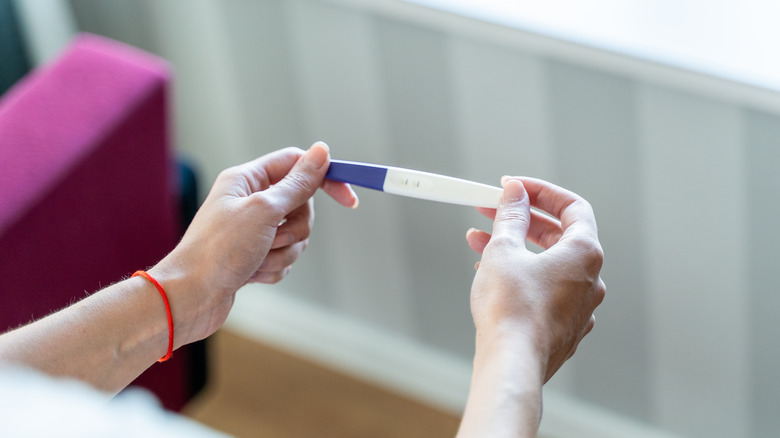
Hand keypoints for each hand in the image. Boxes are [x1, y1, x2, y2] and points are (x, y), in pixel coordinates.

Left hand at [151, 142, 356, 346]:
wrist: (190, 298)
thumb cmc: (218, 250)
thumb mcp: (264, 210)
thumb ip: (298, 183)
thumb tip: (322, 152)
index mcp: (247, 179)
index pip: (296, 164)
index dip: (324, 178)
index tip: (348, 199)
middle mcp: (249, 201)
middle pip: (300, 205)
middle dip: (294, 228)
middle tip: (273, 237)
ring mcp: (251, 230)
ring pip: (295, 235)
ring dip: (282, 252)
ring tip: (256, 260)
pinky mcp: (253, 256)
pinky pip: (284, 257)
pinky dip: (274, 268)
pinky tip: (250, 275)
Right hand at [466, 177, 604, 381]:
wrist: (511, 363)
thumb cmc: (511, 309)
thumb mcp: (504, 250)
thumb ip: (512, 216)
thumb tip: (515, 193)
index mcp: (584, 254)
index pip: (573, 207)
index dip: (542, 192)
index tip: (515, 188)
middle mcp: (590, 281)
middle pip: (559, 236)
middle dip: (521, 220)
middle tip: (491, 210)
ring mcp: (579, 307)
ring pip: (547, 265)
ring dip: (514, 248)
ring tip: (478, 242)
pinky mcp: (563, 328)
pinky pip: (544, 290)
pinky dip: (521, 275)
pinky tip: (490, 275)